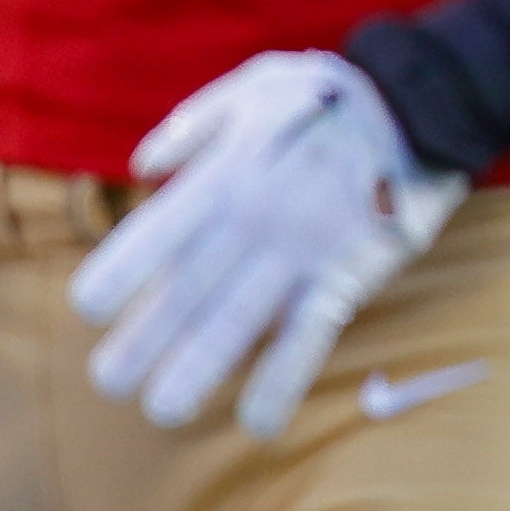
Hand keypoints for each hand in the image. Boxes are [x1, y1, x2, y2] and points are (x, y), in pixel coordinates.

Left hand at [73, 50, 467, 437]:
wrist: (420, 106)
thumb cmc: (325, 97)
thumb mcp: (251, 86)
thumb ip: (190, 128)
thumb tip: (142, 171)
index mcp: (223, 174)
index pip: (155, 236)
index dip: (119, 275)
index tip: (89, 310)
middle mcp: (253, 220)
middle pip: (187, 291)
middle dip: (143, 340)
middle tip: (107, 381)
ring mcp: (299, 254)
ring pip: (239, 323)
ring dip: (198, 371)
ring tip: (162, 411)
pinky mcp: (344, 278)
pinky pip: (309, 340)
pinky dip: (284, 384)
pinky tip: (259, 424)